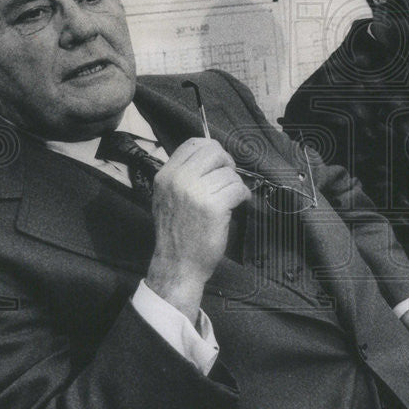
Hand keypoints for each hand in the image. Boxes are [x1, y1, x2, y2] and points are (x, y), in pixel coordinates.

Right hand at [146, 138, 252, 320]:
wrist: (178, 264)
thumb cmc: (177, 232)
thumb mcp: (168, 197)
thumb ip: (183, 175)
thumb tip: (210, 155)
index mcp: (166, 175)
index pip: (193, 143)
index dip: (212, 150)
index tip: (218, 164)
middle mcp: (178, 180)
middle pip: (213, 151)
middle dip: (227, 163)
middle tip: (229, 179)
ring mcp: (195, 193)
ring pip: (229, 172)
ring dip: (235, 185)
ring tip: (230, 199)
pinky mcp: (213, 207)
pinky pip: (238, 188)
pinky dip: (242, 195)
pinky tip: (237, 205)